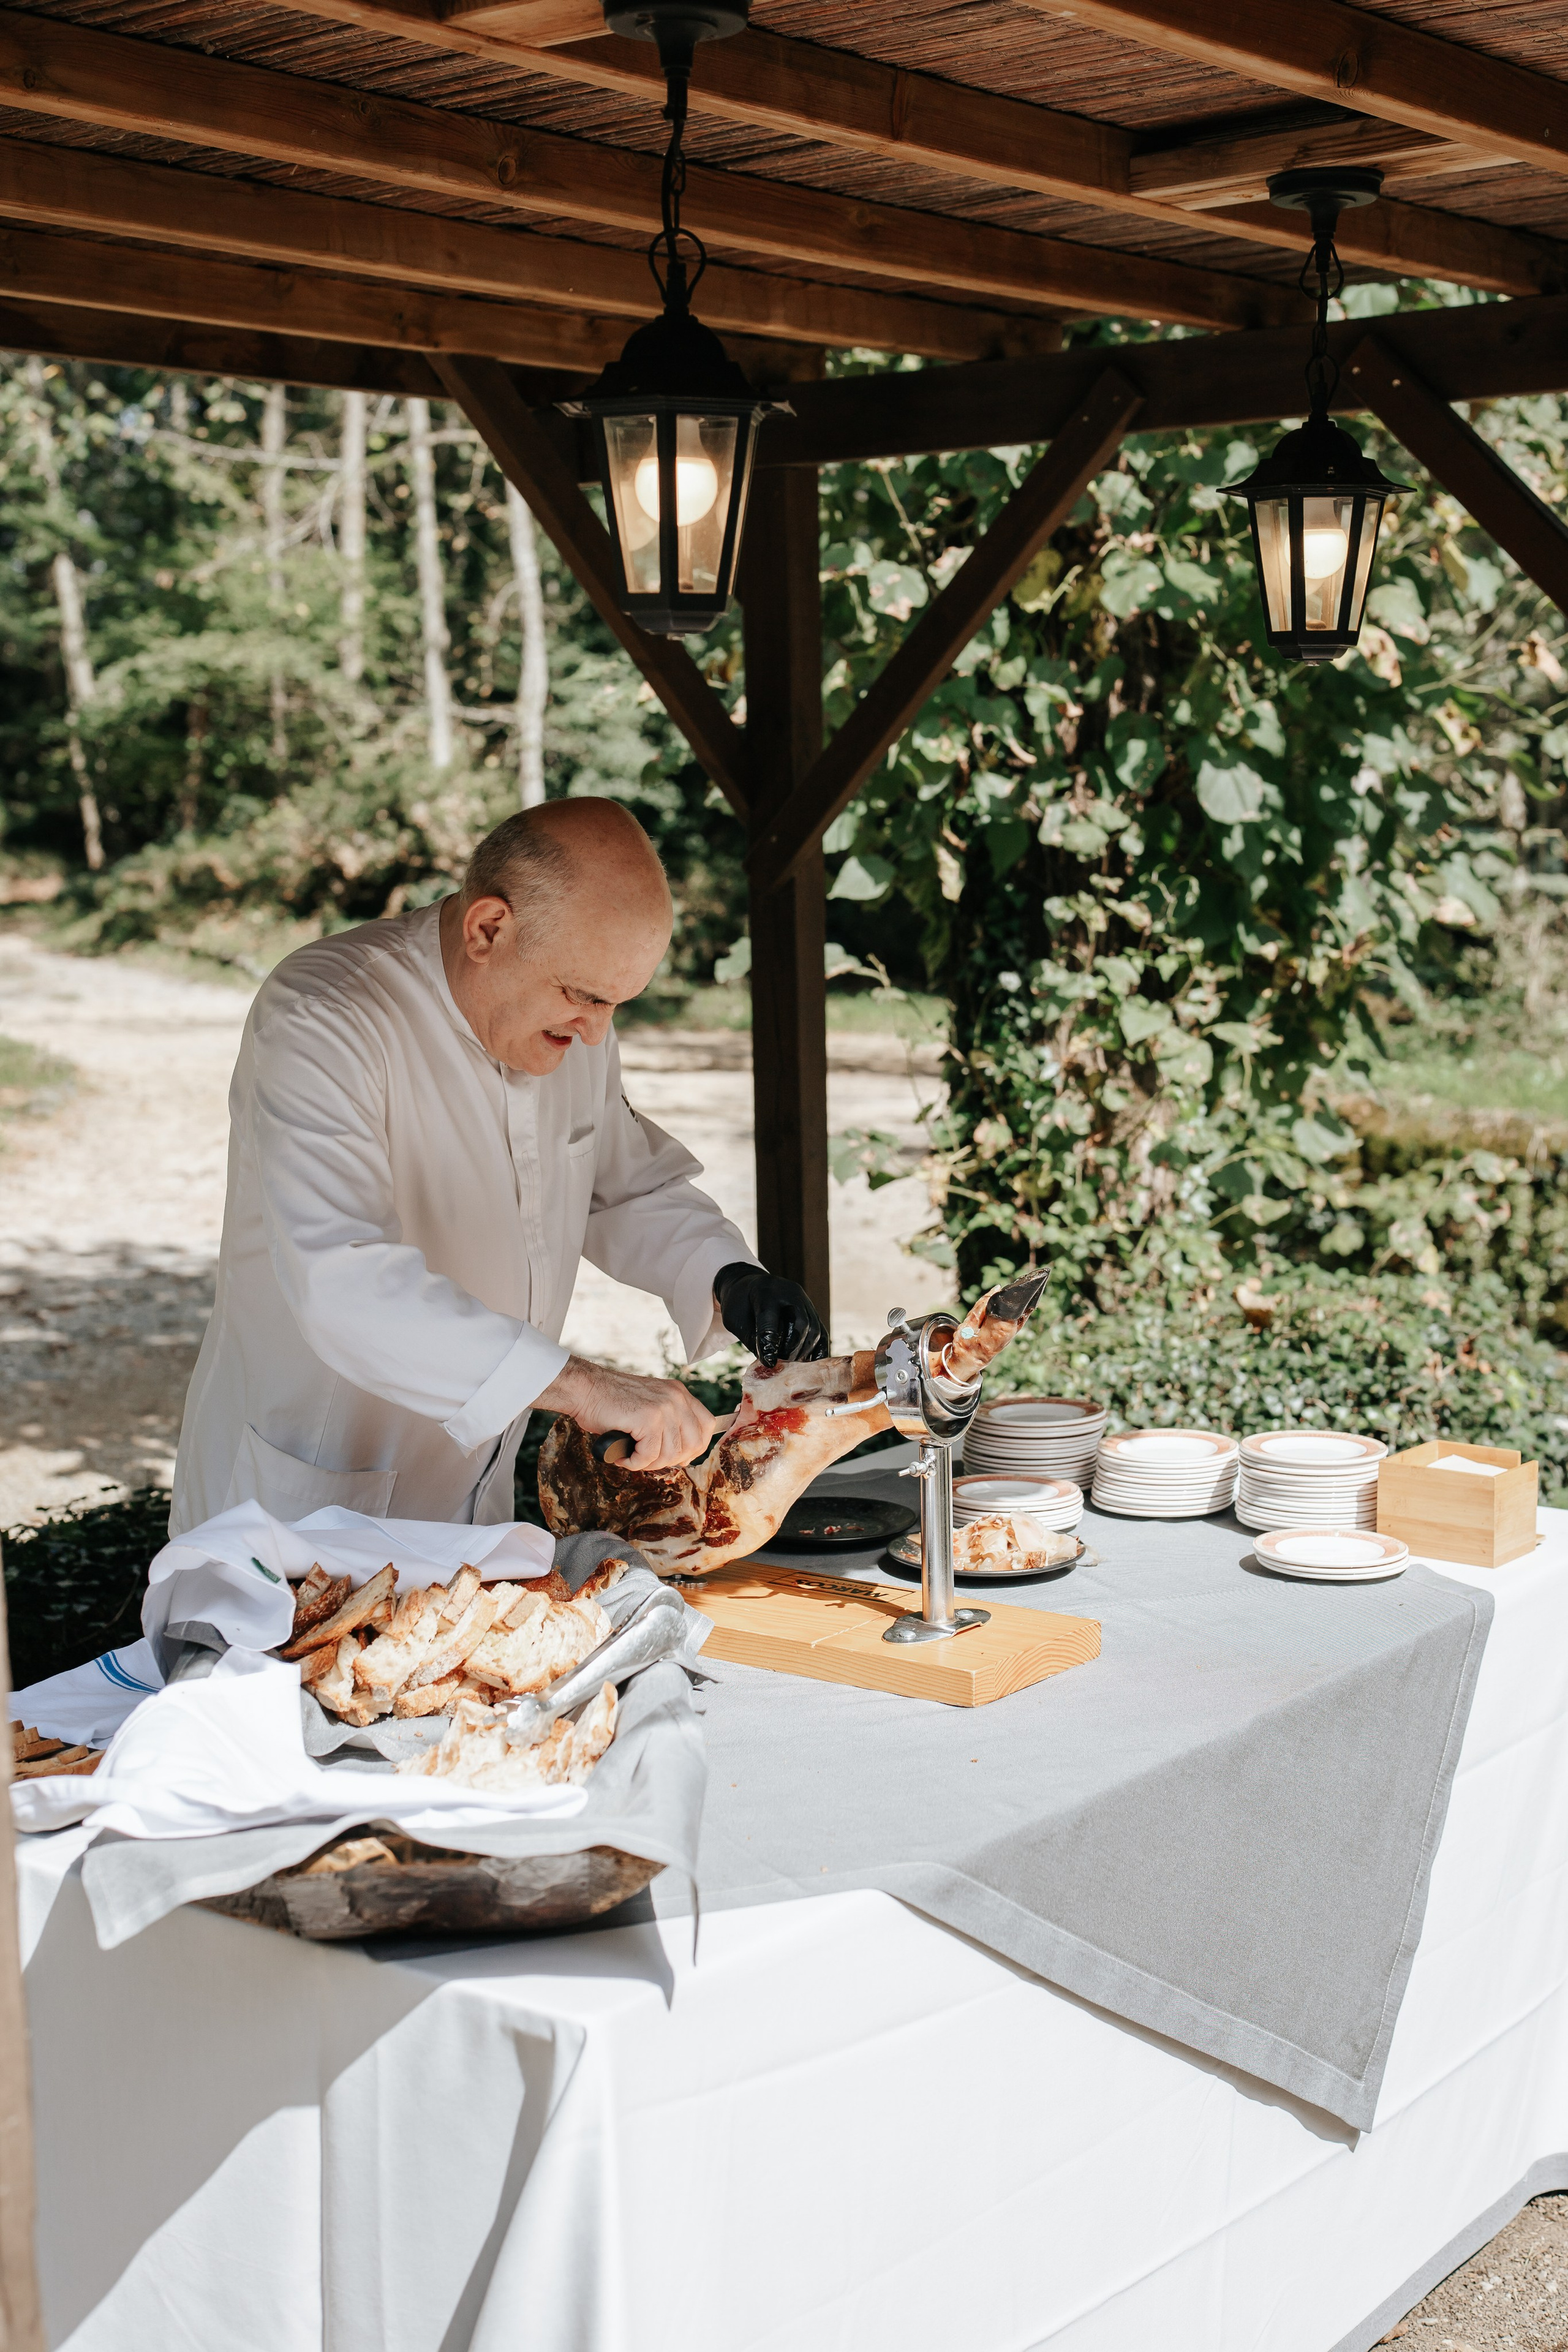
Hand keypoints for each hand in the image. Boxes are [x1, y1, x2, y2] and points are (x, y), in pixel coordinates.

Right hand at [536, 1356, 718, 1472]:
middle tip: (647, 1459)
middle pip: (694, 1444)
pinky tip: (621, 1456)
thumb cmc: (609, 1403)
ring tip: (630, 1456)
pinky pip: (649, 1456)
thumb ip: (668, 1425)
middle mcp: (676, 1398)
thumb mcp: (648, 1408)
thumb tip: (682, 1457)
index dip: (694, 1447)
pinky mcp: (648, 1419)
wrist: (584, 1389)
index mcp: (679, 1393)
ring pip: (670, 1454)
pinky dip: (634, 1462)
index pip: (707, 1425)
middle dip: (671, 1460)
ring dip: (648, 1463)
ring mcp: (664, 1407)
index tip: (677, 1458)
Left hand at [713, 1262, 828, 1369]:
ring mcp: (805, 1301)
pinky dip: (816, 1351)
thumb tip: (770, 1365)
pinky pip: (821, 1333)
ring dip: (802, 1352)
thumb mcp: (735, 1320)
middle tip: (781, 1365)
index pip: (771, 1320)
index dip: (770, 1344)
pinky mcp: (813, 1312)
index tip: (768, 1363)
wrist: (750, 1286)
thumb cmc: (740, 1306)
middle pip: (801, 1324)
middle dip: (791, 1348)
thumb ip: (752, 1340)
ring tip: (790, 1365)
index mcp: (766, 1291)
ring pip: (814, 1330)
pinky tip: (805, 1364)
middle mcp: (790, 1293)